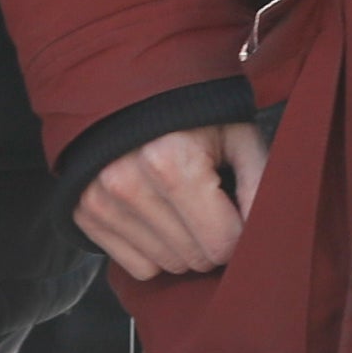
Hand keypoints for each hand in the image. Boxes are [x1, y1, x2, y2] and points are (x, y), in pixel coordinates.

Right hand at [76, 118, 265, 281]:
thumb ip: (260, 183)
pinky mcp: (85, 213)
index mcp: (170, 159)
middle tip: (212, 202)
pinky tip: (159, 212)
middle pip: (194, 259)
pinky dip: (154, 249)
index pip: (222, 244)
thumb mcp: (239, 133)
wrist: (130, 85)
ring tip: (184, 203)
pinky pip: (137, 267)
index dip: (240, 231)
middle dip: (212, 239)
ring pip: (166, 266)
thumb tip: (266, 234)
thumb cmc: (195, 111)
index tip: (237, 207)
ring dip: (184, 245)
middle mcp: (127, 182)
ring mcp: (100, 200)